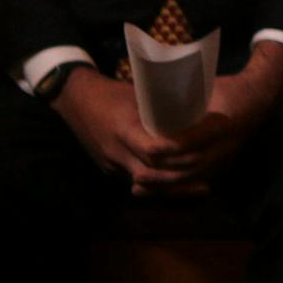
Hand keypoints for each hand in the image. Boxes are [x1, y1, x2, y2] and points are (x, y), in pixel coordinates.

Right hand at [51, 68, 194, 193]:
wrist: (75, 100)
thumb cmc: (110, 92)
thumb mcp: (136, 96)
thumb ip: (159, 109)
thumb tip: (193, 109)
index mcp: (124, 130)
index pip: (153, 150)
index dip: (177, 154)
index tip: (201, 153)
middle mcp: (116, 152)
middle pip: (151, 175)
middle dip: (180, 180)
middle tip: (207, 182)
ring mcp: (111, 163)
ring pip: (144, 184)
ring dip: (170, 189)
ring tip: (198, 190)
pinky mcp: (110, 169)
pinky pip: (136, 182)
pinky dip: (156, 187)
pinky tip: (176, 189)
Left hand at [145, 40, 282, 189]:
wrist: (259, 99)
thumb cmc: (229, 89)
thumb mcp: (210, 88)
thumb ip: (185, 96)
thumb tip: (150, 95)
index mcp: (224, 124)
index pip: (193, 141)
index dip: (170, 147)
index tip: (148, 149)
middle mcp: (227, 145)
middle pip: (191, 165)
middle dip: (162, 174)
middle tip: (137, 174)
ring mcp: (227, 157)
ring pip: (194, 177)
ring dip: (166, 185)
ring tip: (140, 186)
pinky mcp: (224, 164)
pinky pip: (198, 180)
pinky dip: (177, 187)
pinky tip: (158, 190)